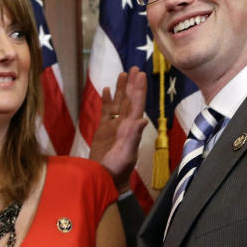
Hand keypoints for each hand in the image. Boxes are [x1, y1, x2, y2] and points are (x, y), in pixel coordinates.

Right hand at [89, 68, 147, 192]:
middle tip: (135, 67)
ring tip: (123, 74)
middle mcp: (123, 124)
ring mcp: (113, 127)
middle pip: (129, 99)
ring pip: (118, 103)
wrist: (105, 179)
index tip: (141, 74)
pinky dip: (107, 101)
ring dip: (121, 89)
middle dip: (132, 84)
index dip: (139, 88)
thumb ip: (133, 136)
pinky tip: (106, 90)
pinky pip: (106, 112)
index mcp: (130, 127)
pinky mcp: (103, 130)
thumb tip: (142, 120)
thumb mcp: (126, 153)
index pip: (136, 103)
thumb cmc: (117, 169)